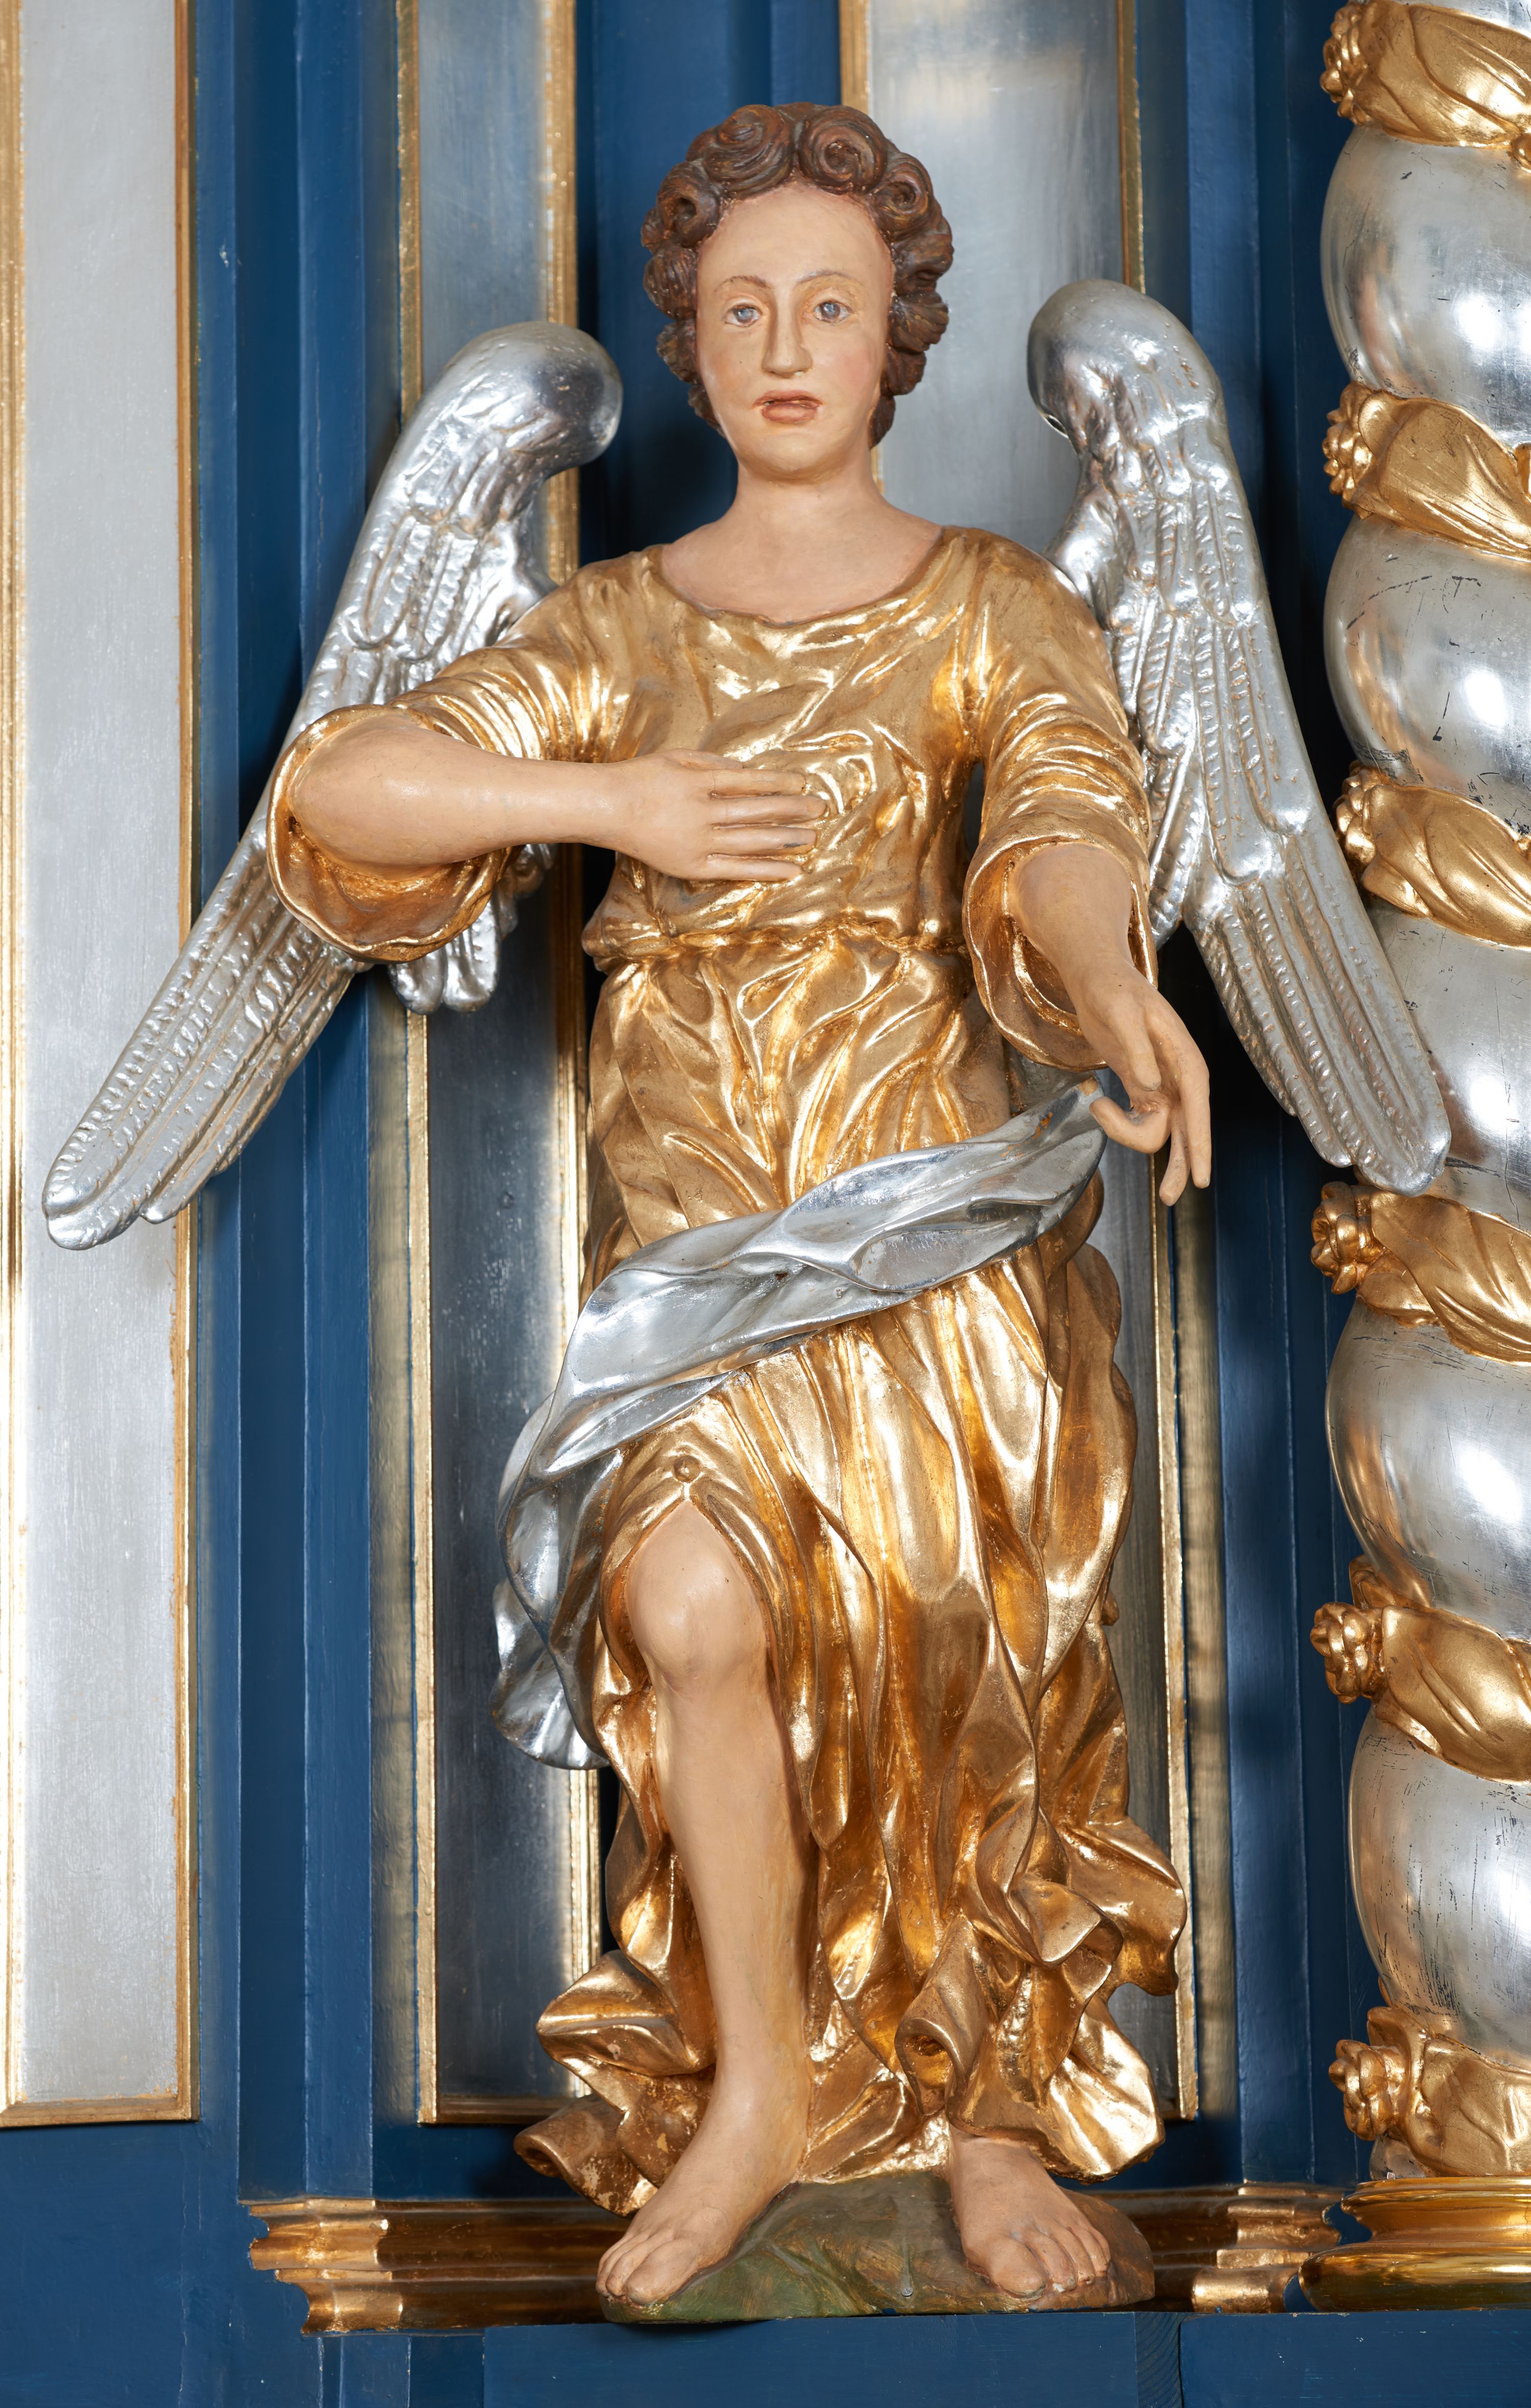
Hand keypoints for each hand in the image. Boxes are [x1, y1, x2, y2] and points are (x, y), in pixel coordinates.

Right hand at [587, 750, 823, 882]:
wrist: (606, 807)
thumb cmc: (641, 778)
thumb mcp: (678, 758)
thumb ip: (715, 763)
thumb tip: (749, 770)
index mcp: (700, 781)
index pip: (750, 782)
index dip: (780, 784)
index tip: (804, 784)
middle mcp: (703, 811)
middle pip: (757, 811)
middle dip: (793, 810)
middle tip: (821, 809)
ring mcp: (699, 841)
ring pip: (752, 840)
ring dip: (786, 839)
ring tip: (813, 838)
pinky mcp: (693, 866)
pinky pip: (737, 869)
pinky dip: (766, 869)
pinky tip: (791, 870)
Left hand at [1010, 846, 1210, 1203]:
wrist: (1097, 979)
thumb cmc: (1113, 991)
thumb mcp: (1121, 1015)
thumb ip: (1137, 1052)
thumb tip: (1150, 1088)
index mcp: (1184, 1058)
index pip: (1199, 1106)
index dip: (1202, 1143)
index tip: (1202, 1177)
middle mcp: (1178, 1077)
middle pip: (1189, 1130)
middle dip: (1182, 1164)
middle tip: (1171, 1197)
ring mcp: (1161, 1085)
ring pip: (1162, 1130)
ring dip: (1129, 1133)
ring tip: (1099, 1108)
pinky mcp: (1142, 1088)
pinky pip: (1141, 1121)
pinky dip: (1120, 1123)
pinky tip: (1099, 1104)